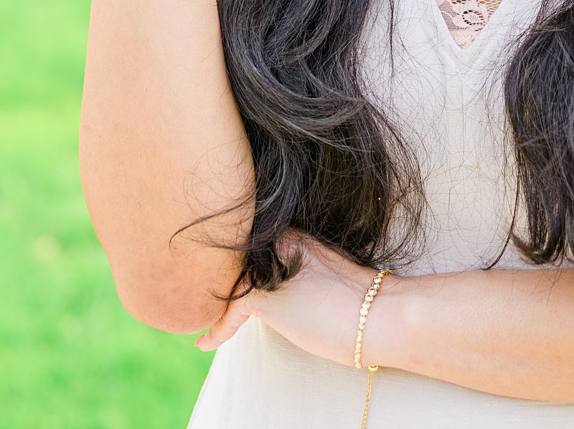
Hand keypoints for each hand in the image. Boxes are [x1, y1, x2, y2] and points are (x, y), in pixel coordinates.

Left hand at [196, 233, 388, 364]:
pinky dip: (217, 328)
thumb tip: (280, 284)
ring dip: (213, 299)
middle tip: (196, 288)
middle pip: (234, 254)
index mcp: (296, 232)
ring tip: (198, 318)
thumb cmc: (362, 299)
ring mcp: (268, 266)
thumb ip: (299, 266)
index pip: (252, 239)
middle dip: (216, 272)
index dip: (233, 254)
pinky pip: (227, 310)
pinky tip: (207, 342)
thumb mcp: (326, 271)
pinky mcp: (261, 295)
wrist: (378, 312)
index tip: (216, 268)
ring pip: (226, 280)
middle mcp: (278, 241)